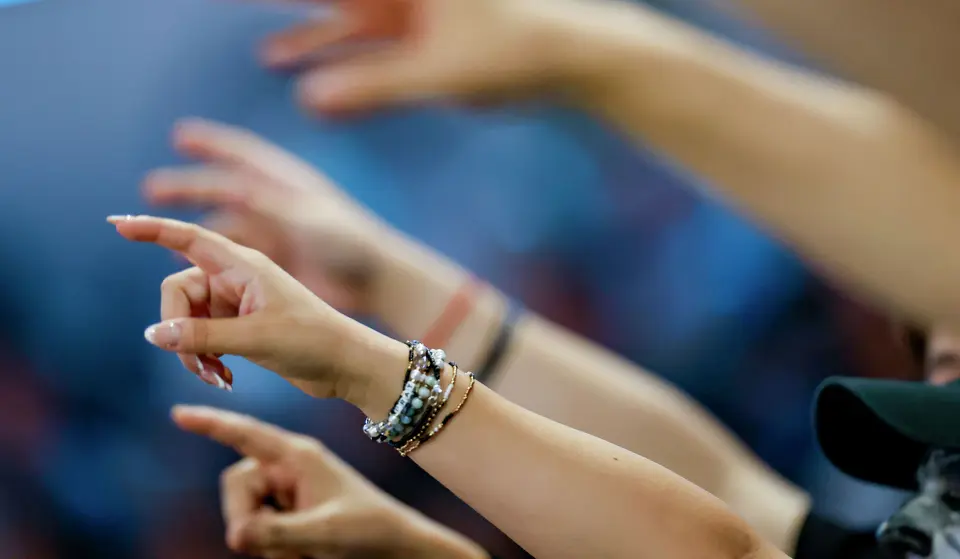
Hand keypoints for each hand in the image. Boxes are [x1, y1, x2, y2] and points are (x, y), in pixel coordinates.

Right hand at [143, 120, 475, 347]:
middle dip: (176, 329)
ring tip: (215, 376)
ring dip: (192, 352)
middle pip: (177, 292)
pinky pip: (202, 338)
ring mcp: (237, 302)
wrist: (347, 365)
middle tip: (199, 363)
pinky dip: (205, 359)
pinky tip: (224, 380)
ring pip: (187, 320)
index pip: (188, 239)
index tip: (116, 224)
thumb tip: (153, 335)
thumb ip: (202, 335)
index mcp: (243, 265)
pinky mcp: (241, 326)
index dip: (151, 230)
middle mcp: (236, 278)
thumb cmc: (313, 341)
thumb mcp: (255, 338)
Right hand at [172, 405, 488, 558]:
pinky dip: (272, 546)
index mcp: (298, 455)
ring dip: (263, 539)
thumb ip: (278, 532)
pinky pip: (256, 528)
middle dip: (246, 519)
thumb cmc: (368, 531)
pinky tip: (300, 553)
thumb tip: (234, 534)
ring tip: (300, 552)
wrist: (394, 546)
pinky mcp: (286, 511)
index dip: (211, 425)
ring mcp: (286, 490)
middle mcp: (287, 467)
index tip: (178, 413)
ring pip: (244, 512)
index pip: (246, 435)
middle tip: (273, 547)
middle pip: (236, 485)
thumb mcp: (325, 532)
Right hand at [257, 0, 582, 112]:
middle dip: (296, 11)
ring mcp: (414, 12)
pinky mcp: (424, 38)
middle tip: (238, 15)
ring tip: (270, 56)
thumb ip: (374, 87)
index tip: (234, 7)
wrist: (567, 59)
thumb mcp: (439, 72)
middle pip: (338, 2)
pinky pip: (373, 50)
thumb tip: (308, 102)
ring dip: (313, 39)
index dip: (295, 4)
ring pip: (350, 24)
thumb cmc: (512, 52)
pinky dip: (348, 64)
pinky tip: (315, 85)